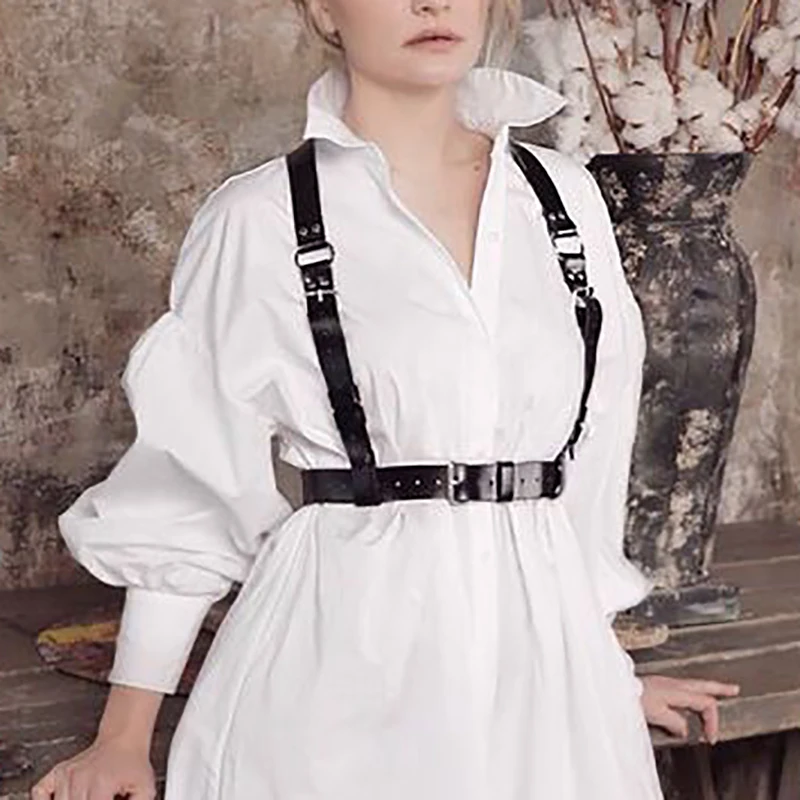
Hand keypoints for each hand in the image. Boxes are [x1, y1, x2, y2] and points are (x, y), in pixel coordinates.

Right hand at [29, 733, 155, 798]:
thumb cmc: (133, 762)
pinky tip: (60, 799)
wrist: (124, 737)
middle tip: (102, 798)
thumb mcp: (145, 788)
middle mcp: (79, 780)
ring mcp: (66, 775)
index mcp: (99, 785)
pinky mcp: (57, 772)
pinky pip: (38, 792)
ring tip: (89, 796)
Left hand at [640, 674, 740, 744]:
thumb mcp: (657, 714)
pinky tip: (694, 694)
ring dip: (709, 688)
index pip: (706, 703)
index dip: (712, 721)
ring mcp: (668, 682)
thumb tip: (685, 730)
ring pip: (695, 684)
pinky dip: (696, 689)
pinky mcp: (661, 684)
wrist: (619, 687)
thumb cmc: (636, 697)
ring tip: (720, 691)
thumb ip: (675, 722)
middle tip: (734, 690)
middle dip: (720, 688)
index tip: (709, 738)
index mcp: (678, 691)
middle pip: (704, 685)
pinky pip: (685, 686)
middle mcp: (676, 684)